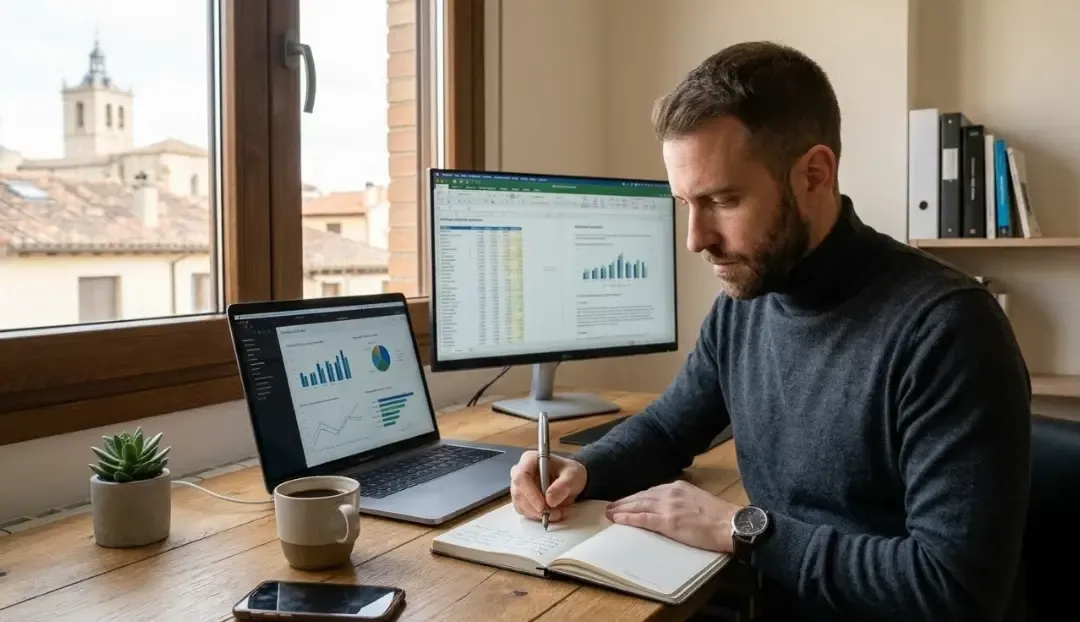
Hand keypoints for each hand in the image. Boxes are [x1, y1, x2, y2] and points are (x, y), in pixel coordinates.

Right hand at [510, 450, 586, 521]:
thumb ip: (563, 485)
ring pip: (520, 505)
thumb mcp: (573, 475)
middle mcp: (520, 472)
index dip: (530, 493)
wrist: (570, 480)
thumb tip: (550, 500)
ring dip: (538, 514)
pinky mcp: (522, 499)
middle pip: (518, 493)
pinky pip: (524, 511)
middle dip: (535, 508)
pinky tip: (552, 512)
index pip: (521, 476)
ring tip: (558, 512)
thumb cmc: (569, 473)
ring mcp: (519, 486)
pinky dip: (537, 516)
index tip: (542, 506)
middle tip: (555, 513)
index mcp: (529, 459)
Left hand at [605, 480, 739, 552]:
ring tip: (609, 514)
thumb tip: (671, 507)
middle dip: (624, 502)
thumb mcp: (697, 499)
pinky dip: (629, 519)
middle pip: (641, 496)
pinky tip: (619, 520)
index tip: (626, 501)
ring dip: (622, 510)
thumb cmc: (718, 517)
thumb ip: (681, 500)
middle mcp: (670, 493)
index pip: (651, 491)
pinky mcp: (668, 521)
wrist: (729, 524)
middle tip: (610, 507)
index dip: (636, 497)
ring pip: (638, 506)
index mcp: (678, 487)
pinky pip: (643, 519)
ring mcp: (668, 507)